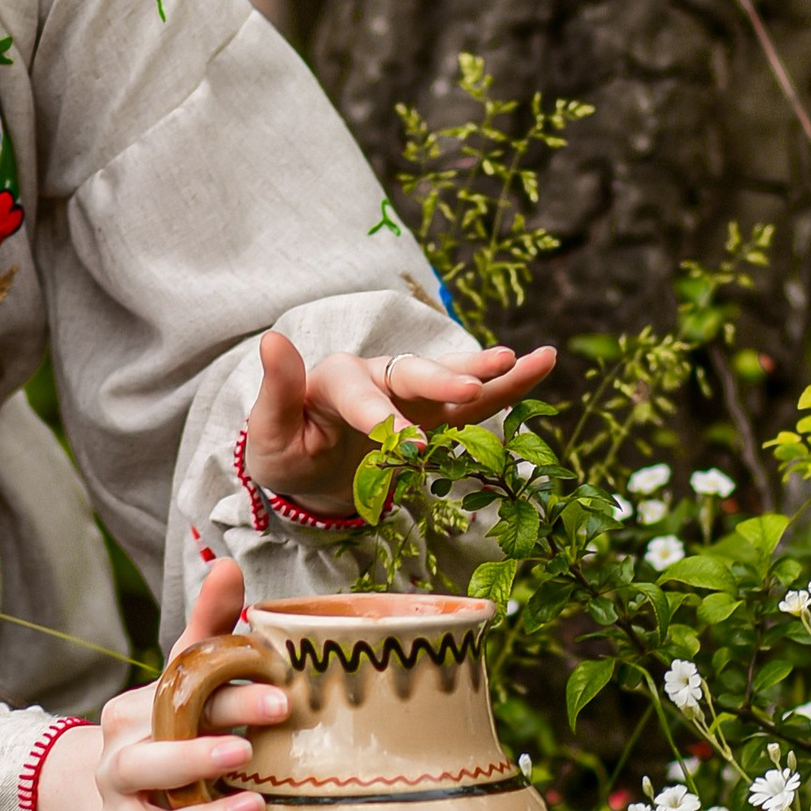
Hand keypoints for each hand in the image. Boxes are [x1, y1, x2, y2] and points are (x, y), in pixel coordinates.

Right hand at [30, 556, 282, 810]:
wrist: (108, 796)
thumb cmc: (164, 729)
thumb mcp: (179, 679)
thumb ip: (206, 628)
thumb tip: (230, 563)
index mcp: (133, 715)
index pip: (178, 704)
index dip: (228, 699)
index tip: (282, 695)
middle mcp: (122, 769)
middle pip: (147, 766)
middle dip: (195, 757)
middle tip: (249, 750)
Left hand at [241, 325, 556, 512]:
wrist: (308, 470)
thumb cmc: (285, 451)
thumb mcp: (268, 433)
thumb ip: (276, 391)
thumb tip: (273, 339)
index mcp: (334, 379)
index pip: (361, 396)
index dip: (385, 419)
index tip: (413, 446)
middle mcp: (377, 376)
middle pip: (412, 374)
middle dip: (442, 380)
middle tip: (472, 387)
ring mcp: (409, 394)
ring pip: (453, 380)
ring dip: (490, 371)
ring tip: (535, 358)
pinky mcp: (434, 413)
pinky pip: (475, 403)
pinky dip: (507, 387)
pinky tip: (541, 365)